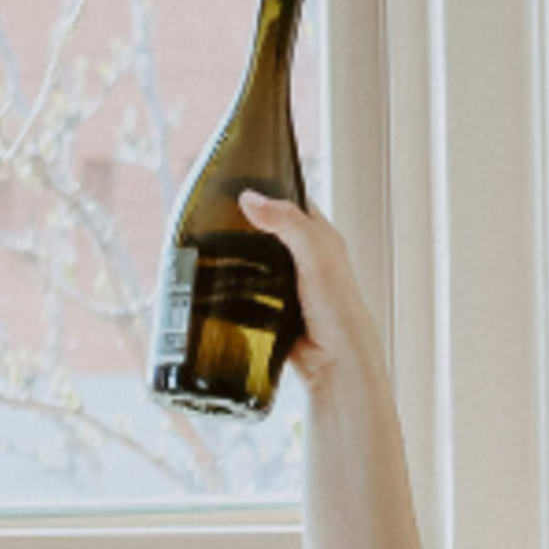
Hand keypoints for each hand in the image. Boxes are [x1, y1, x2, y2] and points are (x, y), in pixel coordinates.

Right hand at [234, 190, 374, 397]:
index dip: (268, 190)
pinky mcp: (274, 310)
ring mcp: (289, 285)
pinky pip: (249, 294)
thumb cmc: (338, 310)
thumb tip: (250, 199)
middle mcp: (306, 259)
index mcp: (320, 237)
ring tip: (210, 252)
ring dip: (235, 261)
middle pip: (268, 233)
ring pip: (255, 264)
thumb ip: (286, 223)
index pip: (291, 202)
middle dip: (243, 228)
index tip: (238, 186)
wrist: (335, 362)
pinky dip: (235, 290)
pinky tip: (219, 288)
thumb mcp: (315, 255)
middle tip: (214, 221)